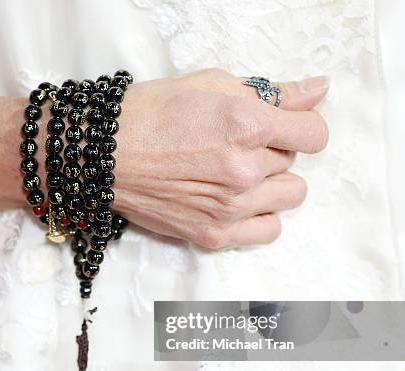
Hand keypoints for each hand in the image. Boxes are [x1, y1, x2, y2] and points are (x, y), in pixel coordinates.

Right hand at [114, 69, 329, 248]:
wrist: (104, 154)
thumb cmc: (149, 114)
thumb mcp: (210, 84)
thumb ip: (271, 91)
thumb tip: (318, 91)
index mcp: (247, 125)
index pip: (315, 133)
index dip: (300, 125)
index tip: (283, 125)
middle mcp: (245, 169)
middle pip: (294, 162)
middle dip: (271, 150)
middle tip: (235, 145)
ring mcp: (230, 207)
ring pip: (289, 195)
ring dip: (271, 183)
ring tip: (237, 175)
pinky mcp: (214, 234)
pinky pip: (269, 230)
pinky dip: (261, 215)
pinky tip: (238, 202)